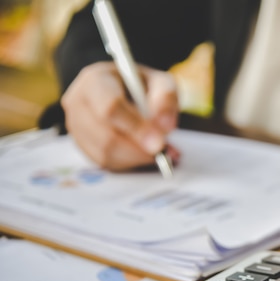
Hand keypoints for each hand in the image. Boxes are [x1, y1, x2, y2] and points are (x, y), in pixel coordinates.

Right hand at [61, 61, 179, 170]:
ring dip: (135, 157)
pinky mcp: (80, 143)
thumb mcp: (160, 82)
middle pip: (107, 136)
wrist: (120, 90)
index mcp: (96, 79)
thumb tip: (165, 127)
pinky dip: (127, 162)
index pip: (110, 108)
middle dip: (138, 149)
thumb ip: (166, 98)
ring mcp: (75, 125)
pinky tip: (141, 152)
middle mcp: (78, 101)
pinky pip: (104, 162)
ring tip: (156, 151)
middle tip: (163, 150)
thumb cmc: (140, 85)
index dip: (136, 128)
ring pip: (105, 153)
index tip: (159, 143)